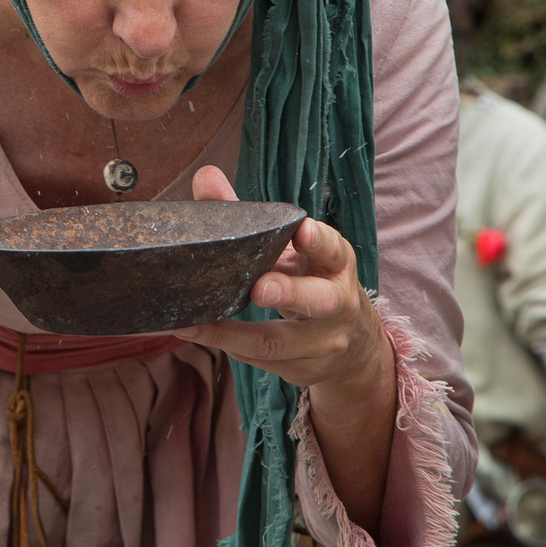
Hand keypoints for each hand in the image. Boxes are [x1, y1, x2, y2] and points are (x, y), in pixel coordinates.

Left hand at [173, 166, 389, 392]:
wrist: (351, 342)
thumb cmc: (312, 279)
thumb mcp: (293, 249)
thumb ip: (251, 217)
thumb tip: (204, 176)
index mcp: (336, 264)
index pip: (334, 250)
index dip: (320, 241)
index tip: (302, 229)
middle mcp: (337, 304)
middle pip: (319, 301)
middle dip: (289, 294)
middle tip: (258, 288)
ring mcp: (322, 342)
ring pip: (280, 343)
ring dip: (234, 335)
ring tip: (194, 323)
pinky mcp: (302, 370)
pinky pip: (262, 363)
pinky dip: (228, 347)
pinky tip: (198, 334)